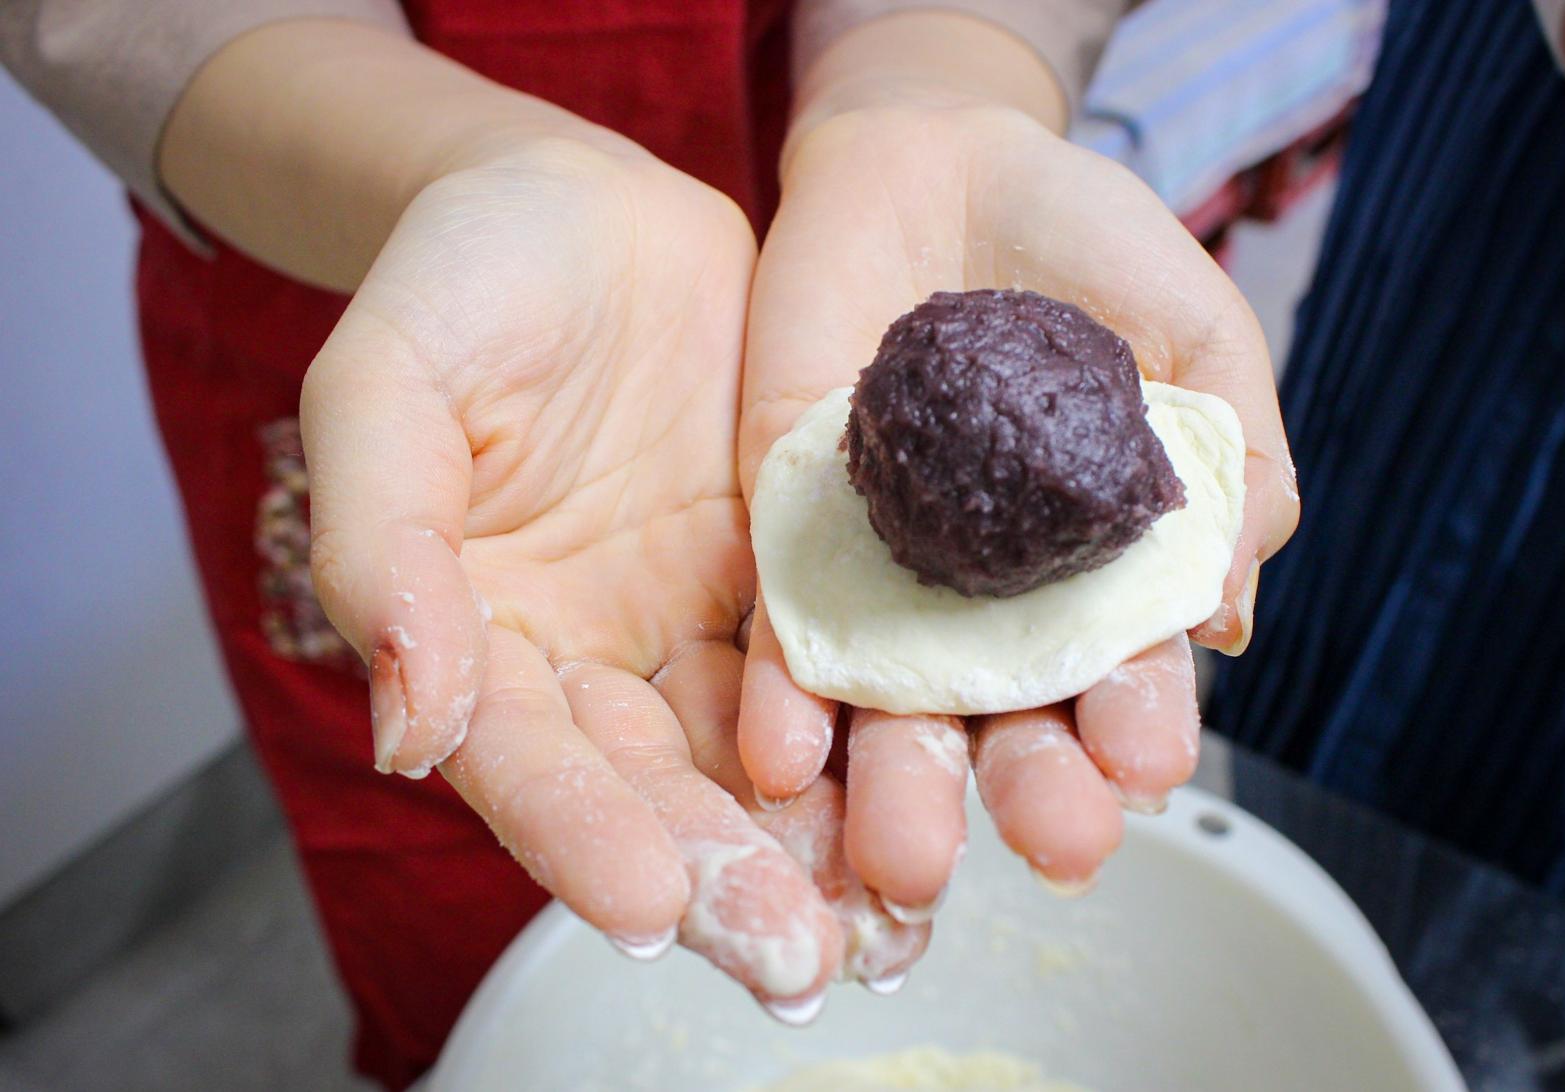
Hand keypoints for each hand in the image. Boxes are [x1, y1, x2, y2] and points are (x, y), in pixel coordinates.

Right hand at [300, 137, 923, 1012]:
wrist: (585, 202)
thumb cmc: (462, 279)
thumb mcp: (384, 389)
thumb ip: (386, 550)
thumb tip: (412, 729)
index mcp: (477, 634)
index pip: (523, 759)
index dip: (577, 832)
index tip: (643, 906)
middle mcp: (592, 653)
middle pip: (654, 786)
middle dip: (720, 874)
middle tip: (793, 958)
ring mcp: (694, 620)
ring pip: (757, 753)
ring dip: (816, 839)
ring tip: (882, 911)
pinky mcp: (786, 574)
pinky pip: (836, 664)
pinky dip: (877, 733)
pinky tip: (935, 792)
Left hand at [737, 103, 1298, 915]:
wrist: (939, 157)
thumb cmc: (1086, 246)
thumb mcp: (1198, 342)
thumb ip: (1234, 473)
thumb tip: (1224, 622)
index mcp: (1101, 574)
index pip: (1123, 680)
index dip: (1138, 728)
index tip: (1149, 767)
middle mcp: (994, 601)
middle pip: (1010, 723)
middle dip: (1031, 789)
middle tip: (1055, 844)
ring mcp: (891, 575)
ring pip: (895, 707)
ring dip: (899, 785)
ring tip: (906, 854)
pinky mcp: (795, 534)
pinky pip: (786, 628)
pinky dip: (783, 696)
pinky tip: (783, 760)